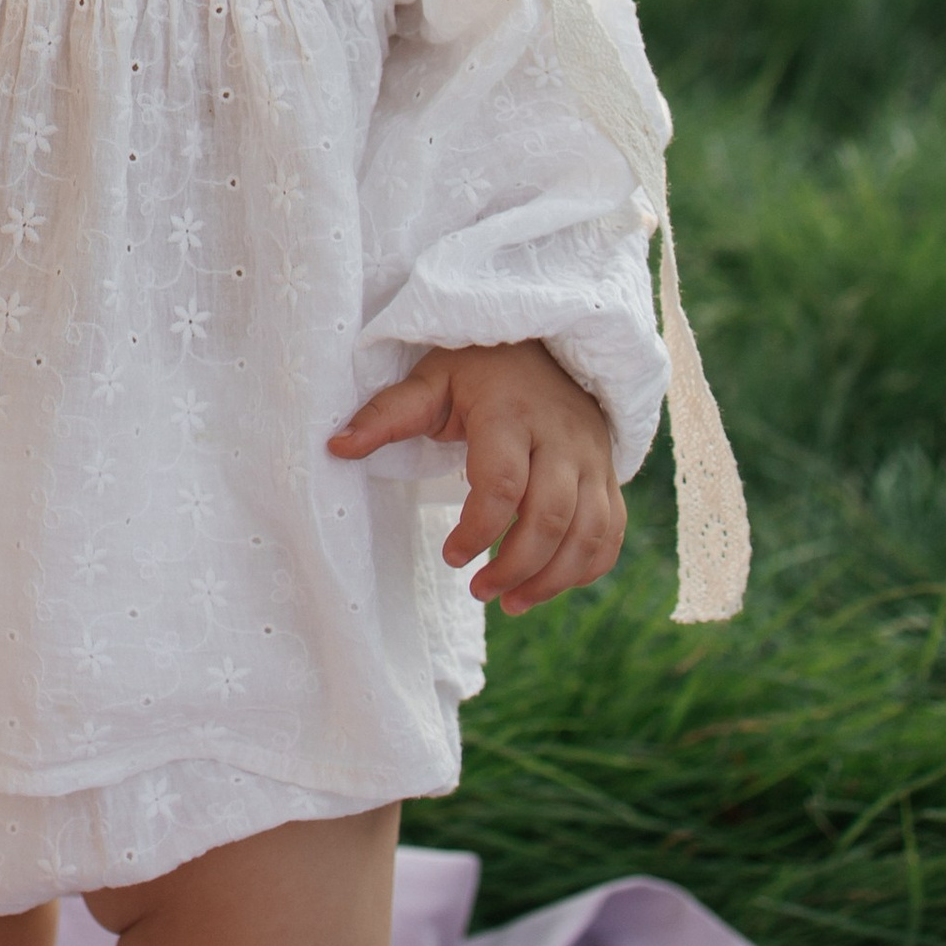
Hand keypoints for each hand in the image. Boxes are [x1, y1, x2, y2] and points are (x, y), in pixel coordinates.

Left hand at [329, 339, 625, 612]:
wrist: (545, 344)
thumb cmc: (477, 367)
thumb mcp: (429, 380)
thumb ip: (387, 415)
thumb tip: (335, 447)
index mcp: (510, 413)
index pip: (503, 484)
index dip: (477, 530)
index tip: (451, 556)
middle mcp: (560, 436)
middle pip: (551, 516)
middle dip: (515, 566)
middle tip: (479, 591)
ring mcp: (591, 456)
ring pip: (588, 531)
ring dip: (552, 578)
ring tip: (510, 602)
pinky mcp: (608, 473)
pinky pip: (611, 530)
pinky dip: (587, 567)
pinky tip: (550, 584)